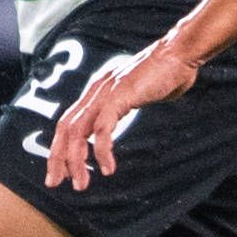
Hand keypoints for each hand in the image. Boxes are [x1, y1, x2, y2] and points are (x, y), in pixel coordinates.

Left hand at [43, 33, 200, 188]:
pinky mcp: (120, 95)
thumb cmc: (166, 73)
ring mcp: (106, 92)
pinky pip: (102, 128)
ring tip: (81, 184)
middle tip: (56, 183)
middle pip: (65, 128)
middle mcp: (96, 90)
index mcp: (98, 91)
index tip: (61, 171)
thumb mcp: (138, 93)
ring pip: (78, 131)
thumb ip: (125, 106)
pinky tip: (107, 168)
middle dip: (58, 158)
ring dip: (76, 161)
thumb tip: (125, 118)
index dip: (60, 147)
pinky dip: (101, 151)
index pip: (68, 122)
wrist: (180, 53)